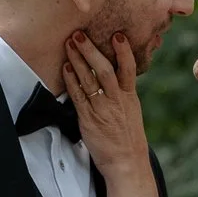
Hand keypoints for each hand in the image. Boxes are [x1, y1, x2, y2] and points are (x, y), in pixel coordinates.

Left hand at [65, 30, 148, 182]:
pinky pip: (78, 96)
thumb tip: (115, 77)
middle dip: (91, 50)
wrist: (126, 162)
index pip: (129, 69)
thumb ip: (123, 94)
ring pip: (90, 79)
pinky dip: (71, 80)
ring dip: (78, 60)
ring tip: (69, 44)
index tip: (117, 35)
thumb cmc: (128, 138)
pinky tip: (66, 68)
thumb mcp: (132, 112)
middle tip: (80, 34)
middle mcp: (117, 100)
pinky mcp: (89, 119)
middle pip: (105, 69)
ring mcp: (102, 109)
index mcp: (130, 97)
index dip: (124, 51)